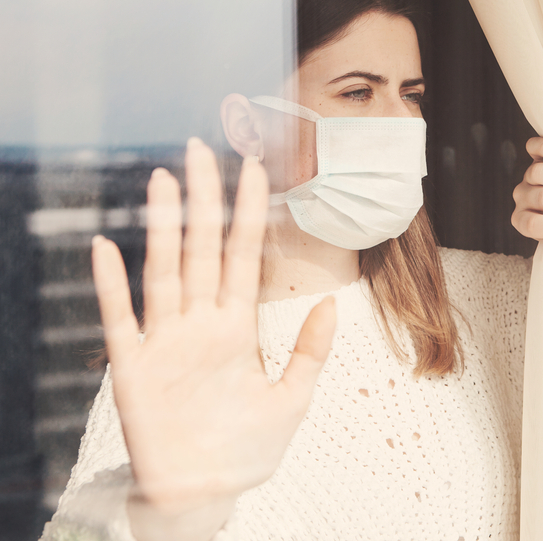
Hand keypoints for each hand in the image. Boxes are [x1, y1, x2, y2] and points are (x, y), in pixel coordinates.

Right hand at [91, 139, 337, 530]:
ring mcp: (164, 343)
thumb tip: (334, 303)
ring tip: (164, 181)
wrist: (205, 496)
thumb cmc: (246, 450)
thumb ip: (310, 352)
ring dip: (163, 227)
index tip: (256, 168)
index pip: (244, 256)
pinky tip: (106, 246)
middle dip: (203, 200)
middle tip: (200, 148)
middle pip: (202, 249)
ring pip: (164, 271)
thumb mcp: (293, 399)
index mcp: (236, 327)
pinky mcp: (133, 370)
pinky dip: (111, 285)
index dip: (249, 213)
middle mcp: (199, 325)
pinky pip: (118, 320)